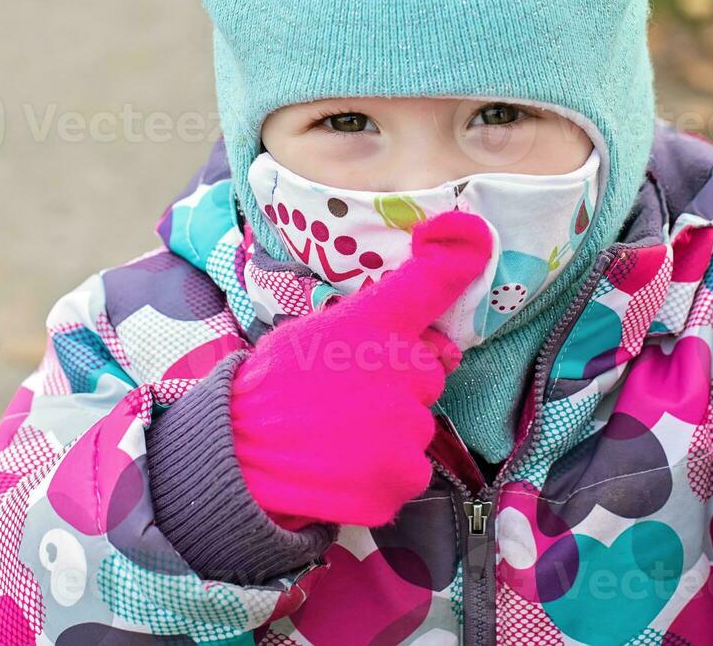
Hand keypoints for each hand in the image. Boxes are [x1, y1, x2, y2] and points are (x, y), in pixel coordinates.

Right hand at [230, 211, 493, 527]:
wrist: (240, 452)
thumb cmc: (270, 387)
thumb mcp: (309, 333)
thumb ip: (363, 329)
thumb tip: (410, 341)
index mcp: (374, 323)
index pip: (429, 283)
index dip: (458, 256)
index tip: (472, 235)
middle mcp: (402, 367)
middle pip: (426, 374)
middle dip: (399, 386)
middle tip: (349, 400)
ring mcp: (406, 426)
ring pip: (416, 428)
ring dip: (389, 435)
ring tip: (338, 438)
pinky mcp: (403, 476)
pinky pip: (409, 472)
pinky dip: (383, 476)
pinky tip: (345, 469)